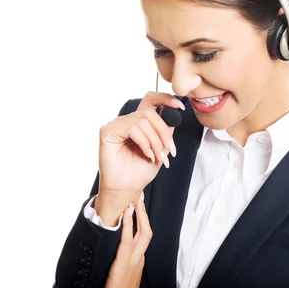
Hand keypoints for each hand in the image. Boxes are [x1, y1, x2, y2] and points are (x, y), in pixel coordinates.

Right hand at [95, 92, 183, 223]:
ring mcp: (116, 124)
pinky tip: (147, 155)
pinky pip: (133, 128)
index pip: (150, 100)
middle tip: (170, 151)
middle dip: (163, 132)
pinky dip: (144, 142)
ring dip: (155, 141)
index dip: (165, 99)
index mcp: (139, 122)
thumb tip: (174, 116)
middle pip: (150, 112)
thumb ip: (165, 131)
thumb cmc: (141, 171)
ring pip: (143, 121)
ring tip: (157, 157)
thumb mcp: (161, 149)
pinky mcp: (107, 131)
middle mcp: (127, 120)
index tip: (180, 107)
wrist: (128, 188)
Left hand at [102, 194, 151, 287]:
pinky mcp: (124, 263)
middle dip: (144, 214)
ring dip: (140, 215)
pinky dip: (128, 225)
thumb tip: (121, 248)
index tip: (139, 206)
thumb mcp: (125, 275)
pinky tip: (127, 213)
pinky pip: (127, 241)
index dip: (143, 221)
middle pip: (147, 231)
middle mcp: (139, 259)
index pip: (144, 236)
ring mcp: (134, 261)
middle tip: (141, 197)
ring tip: (136, 200)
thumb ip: (126, 262)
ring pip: (143, 233)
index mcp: (139, 261)